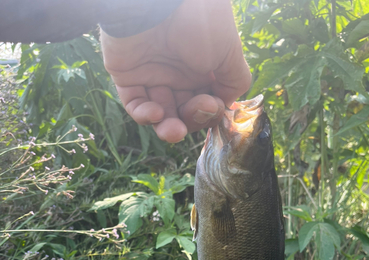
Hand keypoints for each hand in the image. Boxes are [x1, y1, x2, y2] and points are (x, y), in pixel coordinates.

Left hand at [101, 0, 250, 142]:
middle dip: (193, 117)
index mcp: (203, 65)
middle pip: (185, 110)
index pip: (206, 100)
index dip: (211, 110)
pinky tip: (157, 114)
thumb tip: (227, 105)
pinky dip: (145, 115)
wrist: (159, 0)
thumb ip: (235, 81)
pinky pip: (134, 104)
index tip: (214, 105)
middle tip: (198, 109)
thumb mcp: (229, 51)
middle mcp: (178, 71)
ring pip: (161, 113)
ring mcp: (152, 73)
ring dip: (169, 127)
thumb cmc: (199, 21)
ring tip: (175, 131)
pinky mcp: (126, 75)